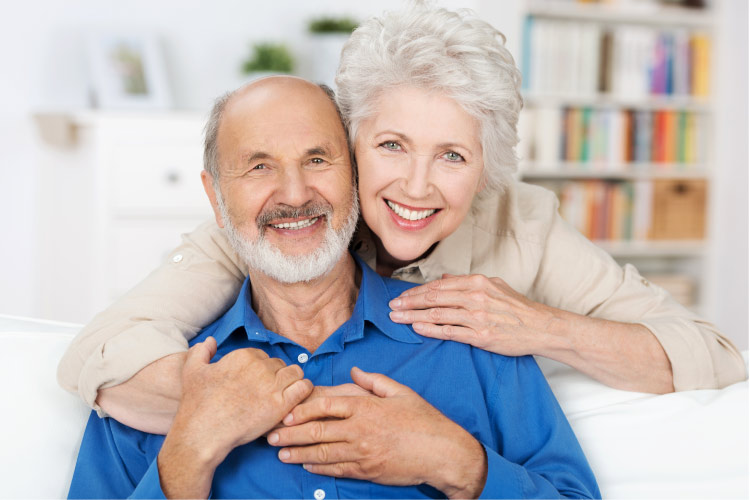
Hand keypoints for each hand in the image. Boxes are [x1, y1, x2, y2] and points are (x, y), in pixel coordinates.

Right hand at [158, 338, 312, 497]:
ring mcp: (272, 384)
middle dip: (276, 376)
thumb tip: (211, 341)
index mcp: (243, 356)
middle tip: (269, 392)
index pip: (263, 356)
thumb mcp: (192, 371)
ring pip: (295, 373)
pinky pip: (304, 388)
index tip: (257, 383)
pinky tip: (296, 399)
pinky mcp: (281, 403)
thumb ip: (202, 352)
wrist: (203, 433)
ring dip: (292, 381)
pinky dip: (303, 391)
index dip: (262, 369)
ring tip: (284, 394)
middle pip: (279, 365)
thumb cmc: (197, 405)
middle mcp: (260, 366)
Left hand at [267, 367, 485, 498]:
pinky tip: (306, 465)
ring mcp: (363, 452)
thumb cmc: (423, 420)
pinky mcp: (367, 470)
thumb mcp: (401, 392)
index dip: (301, 410)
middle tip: (271, 437)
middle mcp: (360, 429)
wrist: (442, 452)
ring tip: (281, 454)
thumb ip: (374, 381)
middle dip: (291, 434)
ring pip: (323, 453)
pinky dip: (319, 468)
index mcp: (366, 407)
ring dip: (299, 453)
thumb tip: (354, 370)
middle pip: (317, 431)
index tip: (285, 413)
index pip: (326, 406)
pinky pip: (337, 469)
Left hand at [389, 274, 558, 356]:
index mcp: (476, 282)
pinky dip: (430, 330)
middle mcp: (474, 296)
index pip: (438, 285)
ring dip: (413, 317)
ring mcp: (477, 316)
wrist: (541, 327)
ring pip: (437, 315)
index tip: (401, 297)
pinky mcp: (480, 335)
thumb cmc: (518, 308)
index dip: (416, 292)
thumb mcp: (495, 286)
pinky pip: (449, 332)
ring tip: (397, 319)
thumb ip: (467, 281)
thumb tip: (444, 277)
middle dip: (408, 303)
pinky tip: (416, 329)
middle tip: (391, 307)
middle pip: (433, 298)